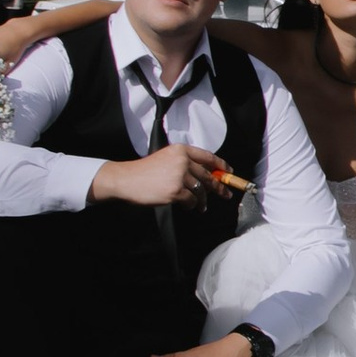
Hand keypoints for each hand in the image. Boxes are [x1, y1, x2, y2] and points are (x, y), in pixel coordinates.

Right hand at [89, 142, 219, 208]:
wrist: (127, 179)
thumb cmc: (145, 171)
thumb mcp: (166, 159)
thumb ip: (185, 164)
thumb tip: (206, 177)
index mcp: (181, 150)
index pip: (208, 157)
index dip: (221, 165)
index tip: (229, 172)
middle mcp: (182, 161)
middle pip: (207, 175)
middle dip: (218, 187)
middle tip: (225, 194)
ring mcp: (180, 176)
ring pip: (201, 190)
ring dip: (203, 200)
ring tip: (202, 206)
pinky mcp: (176, 191)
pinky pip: (191, 200)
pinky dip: (192, 205)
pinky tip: (189, 206)